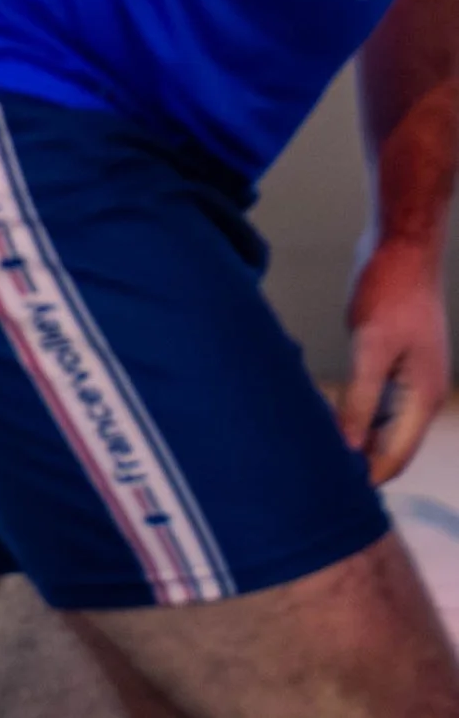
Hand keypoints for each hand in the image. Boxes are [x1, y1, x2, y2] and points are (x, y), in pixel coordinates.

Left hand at [341, 228, 450, 482]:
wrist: (402, 244)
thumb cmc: (390, 289)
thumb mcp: (370, 345)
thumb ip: (362, 398)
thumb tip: (350, 448)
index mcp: (422, 397)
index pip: (396, 455)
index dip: (367, 476)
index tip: (333, 494)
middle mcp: (420, 394)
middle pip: (391, 444)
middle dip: (360, 460)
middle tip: (318, 472)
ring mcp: (410, 377)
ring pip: (383, 422)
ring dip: (356, 435)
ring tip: (318, 447)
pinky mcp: (395, 360)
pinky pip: (378, 399)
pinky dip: (357, 409)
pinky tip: (329, 411)